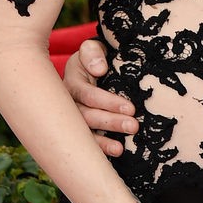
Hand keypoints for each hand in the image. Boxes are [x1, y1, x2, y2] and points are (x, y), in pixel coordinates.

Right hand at [63, 39, 136, 157]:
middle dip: (110, 122)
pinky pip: (86, 142)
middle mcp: (68, 103)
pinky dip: (99, 149)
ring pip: (84, 132)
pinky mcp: (79, 130)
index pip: (87, 94)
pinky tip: (115, 153)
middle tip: (133, 126)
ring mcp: (72, 118)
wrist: (94, 67)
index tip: (131, 108)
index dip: (108, 102)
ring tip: (120, 148)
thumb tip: (99, 69)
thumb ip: (93, 53)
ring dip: (102, 142)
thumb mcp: (92, 49)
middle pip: (86, 116)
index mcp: (71, 82)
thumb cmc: (95, 58)